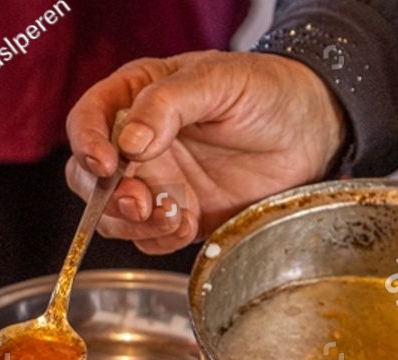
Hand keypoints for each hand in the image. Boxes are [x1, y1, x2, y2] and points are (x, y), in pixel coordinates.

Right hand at [65, 51, 345, 253]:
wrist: (311, 132)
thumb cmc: (267, 91)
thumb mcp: (220, 81)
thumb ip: (170, 103)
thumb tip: (130, 140)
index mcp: (138, 96)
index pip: (88, 119)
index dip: (86, 143)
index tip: (106, 165)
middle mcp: (138, 142)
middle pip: (89, 177)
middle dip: (108, 196)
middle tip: (141, 202)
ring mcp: (157, 182)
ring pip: (114, 215)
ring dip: (136, 224)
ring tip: (176, 213)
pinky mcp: (177, 215)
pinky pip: (148, 239)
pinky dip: (161, 239)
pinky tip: (189, 222)